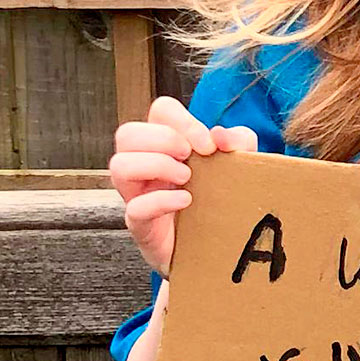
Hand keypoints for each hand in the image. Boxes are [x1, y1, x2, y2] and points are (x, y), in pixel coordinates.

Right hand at [111, 95, 259, 275]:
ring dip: (155, 165)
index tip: (207, 144)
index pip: (159, 111)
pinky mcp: (142, 226)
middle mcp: (145, 166)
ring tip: (186, 178)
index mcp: (167, 145)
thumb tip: (219, 136)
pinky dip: (161, 200)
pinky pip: (135, 208)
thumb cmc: (222, 200)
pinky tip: (187, 201)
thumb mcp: (240, 165)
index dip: (182, 120)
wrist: (218, 249)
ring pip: (118, 166)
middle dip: (161, 138)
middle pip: (126, 134)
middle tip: (189, 156)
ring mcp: (138, 196)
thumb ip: (239, 142)